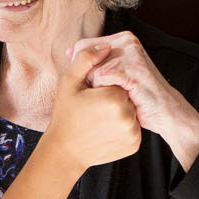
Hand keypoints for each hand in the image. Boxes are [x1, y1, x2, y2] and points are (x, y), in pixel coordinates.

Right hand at [43, 42, 140, 173]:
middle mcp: (127, 115)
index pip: (118, 81)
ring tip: (98, 122)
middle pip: (126, 96)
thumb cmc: (65, 116)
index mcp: (114, 97)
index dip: (103, 87)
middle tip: (93, 110)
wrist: (65, 152)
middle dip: (112, 100)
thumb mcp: (69, 83)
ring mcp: (132, 132)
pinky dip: (122, 129)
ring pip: (131, 112)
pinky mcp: (134, 144)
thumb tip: (104, 46)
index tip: (91, 98)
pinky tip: (105, 132)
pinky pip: (132, 128)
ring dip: (118, 114)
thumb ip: (86, 59)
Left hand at [71, 32, 198, 169]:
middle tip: (107, 91)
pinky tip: (121, 97)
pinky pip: (101, 78)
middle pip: (85, 58)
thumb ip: (93, 61)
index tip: (93, 83)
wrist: (164, 113)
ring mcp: (130, 53)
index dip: (81, 68)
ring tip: (116, 94)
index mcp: (122, 39)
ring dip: (98, 88)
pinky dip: (106, 92)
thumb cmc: (136, 96)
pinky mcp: (131, 67)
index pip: (83, 47)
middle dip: (90, 79)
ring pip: (91, 70)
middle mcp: (127, 41)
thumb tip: (68, 52)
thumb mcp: (113, 74)